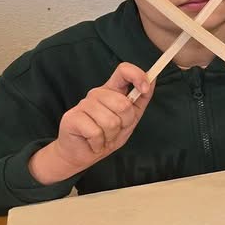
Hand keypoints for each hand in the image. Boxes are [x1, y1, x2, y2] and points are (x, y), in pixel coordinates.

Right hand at [30, 63, 153, 183]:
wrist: (84, 154)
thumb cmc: (108, 134)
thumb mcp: (131, 117)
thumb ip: (141, 99)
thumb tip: (153, 79)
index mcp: (111, 90)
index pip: (123, 70)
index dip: (137, 76)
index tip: (145, 89)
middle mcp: (97, 94)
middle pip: (123, 104)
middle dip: (124, 123)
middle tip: (115, 130)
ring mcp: (83, 104)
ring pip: (110, 121)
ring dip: (111, 136)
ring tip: (104, 137)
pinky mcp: (71, 118)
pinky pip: (96, 132)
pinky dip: (99, 143)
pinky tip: (93, 143)